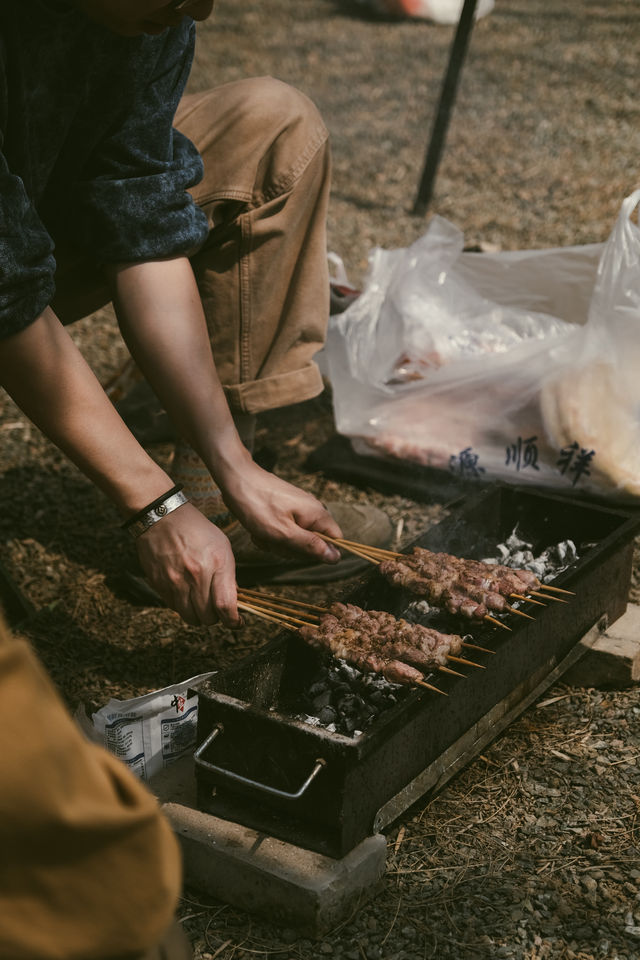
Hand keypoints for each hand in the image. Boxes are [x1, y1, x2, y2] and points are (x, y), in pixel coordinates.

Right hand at [135, 502, 239, 626]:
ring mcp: (175, 582)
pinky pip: (174, 608)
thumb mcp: (222, 546)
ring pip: (190, 617)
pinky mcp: (159, 584)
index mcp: (215, 564)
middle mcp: (195, 576)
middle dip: (215, 617)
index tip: (236, 622)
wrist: (162, 517)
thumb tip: (232, 601)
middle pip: (207, 617)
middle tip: (216, 609)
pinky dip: (183, 606)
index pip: (225, 606)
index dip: (233, 621)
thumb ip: (228, 576)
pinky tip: (186, 593)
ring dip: (198, 615)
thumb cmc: (196, 530)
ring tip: (201, 603)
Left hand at [221, 462, 342, 563]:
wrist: (236, 478)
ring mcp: (298, 509)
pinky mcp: (285, 509)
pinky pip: (285, 530)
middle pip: (314, 542)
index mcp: (317, 514)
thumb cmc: (257, 505)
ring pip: (296, 538)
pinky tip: (258, 529)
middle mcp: (312, 510)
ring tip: (263, 533)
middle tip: (274, 540)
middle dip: (292, 548)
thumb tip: (336, 557)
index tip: (299, 550)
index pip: (336, 539)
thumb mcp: (283, 533)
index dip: (321, 551)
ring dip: (278, 542)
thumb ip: (310, 546)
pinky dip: (271, 534)